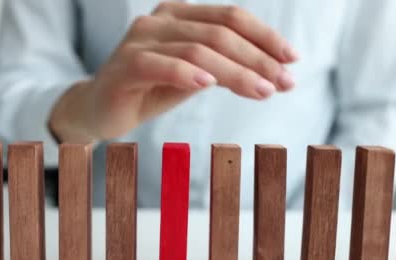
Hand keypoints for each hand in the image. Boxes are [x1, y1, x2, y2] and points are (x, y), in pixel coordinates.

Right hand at [49, 2, 298, 142]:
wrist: (103, 109)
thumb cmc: (152, 90)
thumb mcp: (197, 77)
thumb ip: (227, 68)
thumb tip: (275, 73)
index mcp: (181, 14)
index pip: (230, 17)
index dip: (265, 36)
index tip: (292, 60)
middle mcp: (161, 19)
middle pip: (219, 32)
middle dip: (257, 58)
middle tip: (283, 83)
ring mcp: (141, 39)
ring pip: (198, 49)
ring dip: (235, 71)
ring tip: (262, 91)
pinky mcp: (125, 64)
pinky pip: (160, 64)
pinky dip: (187, 73)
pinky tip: (209, 84)